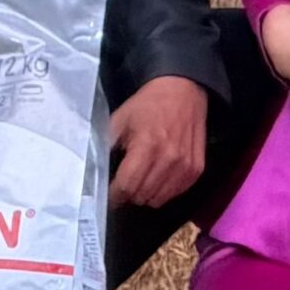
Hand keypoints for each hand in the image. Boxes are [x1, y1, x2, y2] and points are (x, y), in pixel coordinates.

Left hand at [108, 74, 207, 209]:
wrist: (183, 90)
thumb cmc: (148, 105)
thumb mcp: (120, 119)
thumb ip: (105, 145)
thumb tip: (93, 171)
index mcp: (147, 145)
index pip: (126, 187)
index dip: (114, 194)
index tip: (109, 193)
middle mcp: (169, 159)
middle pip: (141, 196)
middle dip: (128, 194)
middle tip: (125, 183)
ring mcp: (185, 166)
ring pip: (158, 200)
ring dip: (146, 195)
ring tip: (141, 180)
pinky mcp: (196, 169)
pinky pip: (175, 194)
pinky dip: (163, 190)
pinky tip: (158, 176)